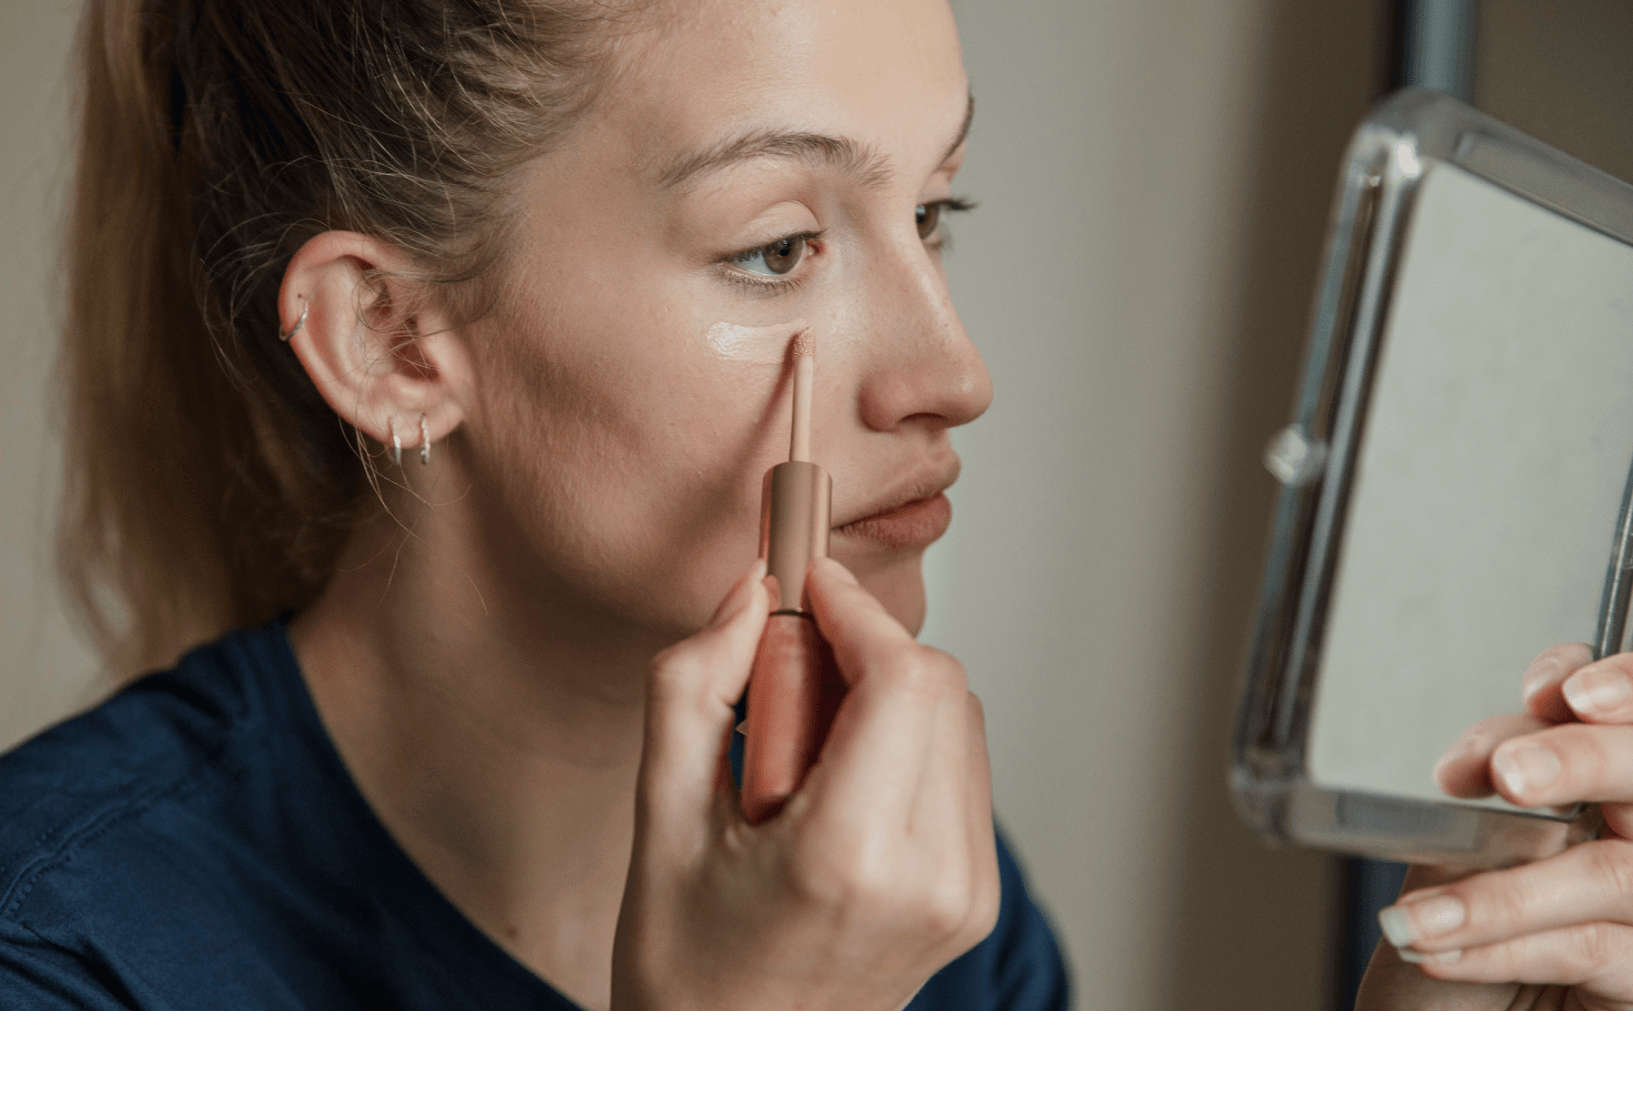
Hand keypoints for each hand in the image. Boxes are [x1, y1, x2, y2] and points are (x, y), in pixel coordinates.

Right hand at [611, 557, 999, 1009]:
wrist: (734, 1073)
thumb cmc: (686, 970)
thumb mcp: (658, 819)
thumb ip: (695, 685)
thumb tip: (748, 594)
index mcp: (849, 857)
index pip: (904, 678)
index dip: (856, 609)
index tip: (805, 580)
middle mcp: (930, 878)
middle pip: (939, 686)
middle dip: (862, 650)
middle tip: (782, 679)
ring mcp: (964, 895)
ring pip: (957, 720)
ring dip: (884, 696)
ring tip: (798, 755)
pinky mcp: (973, 901)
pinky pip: (959, 771)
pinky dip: (903, 744)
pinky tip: (832, 787)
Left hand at [1358, 643, 1632, 1009]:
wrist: (1440, 1032)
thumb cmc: (1456, 936)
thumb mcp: (1464, 848)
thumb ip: (1499, 790)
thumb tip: (1499, 755)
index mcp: (1614, 792)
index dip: (1627, 685)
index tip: (1553, 691)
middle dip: (1581, 759)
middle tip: (1509, 775)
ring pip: (1614, 872)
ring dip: (1500, 891)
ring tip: (1419, 914)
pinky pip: (1591, 947)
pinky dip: (1503, 944)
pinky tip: (1442, 949)